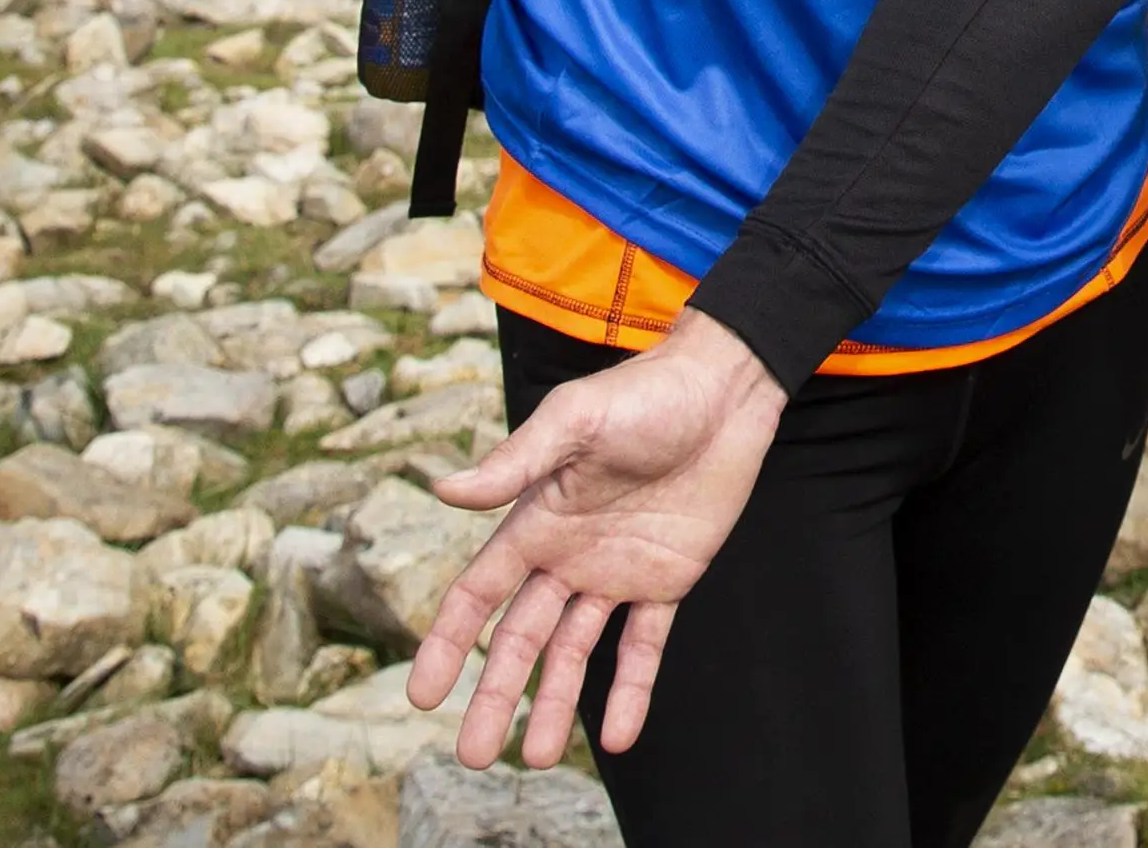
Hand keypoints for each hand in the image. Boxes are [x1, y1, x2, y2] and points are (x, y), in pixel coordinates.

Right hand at [406, 313, 788, 765]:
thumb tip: (442, 490)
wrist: (724, 391)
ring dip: (554, 705)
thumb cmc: (644, 395)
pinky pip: (644, 646)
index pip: (478, 596)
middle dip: (494, 696)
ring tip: (537, 757)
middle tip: (474, 756)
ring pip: (574, 653)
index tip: (422, 696)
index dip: (448, 644)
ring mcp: (616, 572)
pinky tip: (620, 737)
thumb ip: (514, 463)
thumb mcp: (574, 421)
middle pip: (520, 640)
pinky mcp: (667, 580)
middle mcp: (567, 555)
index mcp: (535, 521)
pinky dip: (632, 691)